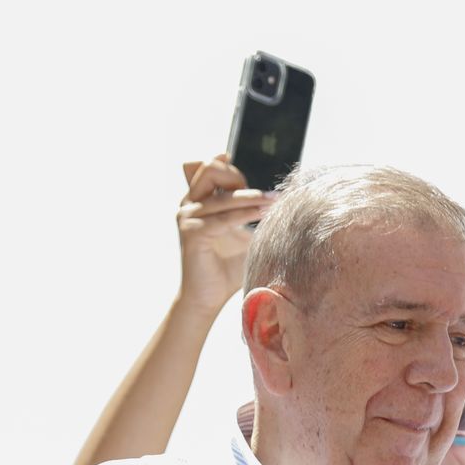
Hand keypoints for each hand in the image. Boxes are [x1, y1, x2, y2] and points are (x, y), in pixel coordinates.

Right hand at [177, 154, 275, 312]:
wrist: (208, 297)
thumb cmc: (227, 266)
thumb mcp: (242, 232)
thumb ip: (250, 211)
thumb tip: (277, 195)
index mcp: (197, 200)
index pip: (212, 167)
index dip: (235, 171)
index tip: (261, 187)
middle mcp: (188, 204)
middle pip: (209, 169)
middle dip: (238, 177)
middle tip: (265, 196)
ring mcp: (187, 217)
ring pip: (222, 195)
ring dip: (252, 197)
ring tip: (275, 201)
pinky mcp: (192, 233)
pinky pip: (224, 218)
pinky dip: (246, 215)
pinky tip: (265, 215)